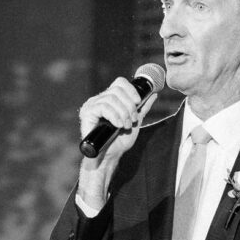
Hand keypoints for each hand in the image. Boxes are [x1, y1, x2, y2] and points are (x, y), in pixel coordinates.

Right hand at [75, 77, 159, 205]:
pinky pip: (103, 107)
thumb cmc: (119, 141)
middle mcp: (99, 99)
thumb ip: (142, 108)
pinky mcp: (86, 112)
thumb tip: (153, 94)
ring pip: (111, 98)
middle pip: (117, 90)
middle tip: (132, 121)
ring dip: (123, 113)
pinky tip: (118, 125)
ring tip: (125, 126)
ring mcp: (91, 105)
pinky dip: (114, 115)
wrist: (109, 156)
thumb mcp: (135, 121)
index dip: (131, 90)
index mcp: (109, 99)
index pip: (120, 83)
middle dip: (129, 105)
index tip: (138, 102)